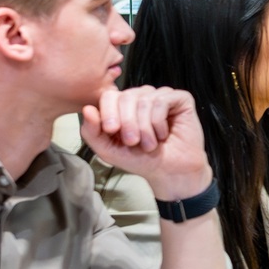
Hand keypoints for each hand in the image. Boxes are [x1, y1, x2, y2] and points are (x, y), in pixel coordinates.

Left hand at [79, 86, 211, 200]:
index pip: (110, 95)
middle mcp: (142, 97)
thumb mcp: (108, 150)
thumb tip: (88, 109)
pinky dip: (159, 122)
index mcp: (123, 106)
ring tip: (150, 144)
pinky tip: (163, 134)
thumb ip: (92, 132)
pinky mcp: (180, 99)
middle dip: (127, 122)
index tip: (112, 131)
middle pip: (126, 96)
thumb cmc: (141, 160)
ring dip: (145, 127)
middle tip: (133, 142)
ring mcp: (161, 96)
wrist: (169, 173)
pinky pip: (162, 101)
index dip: (109, 112)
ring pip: (144, 99)